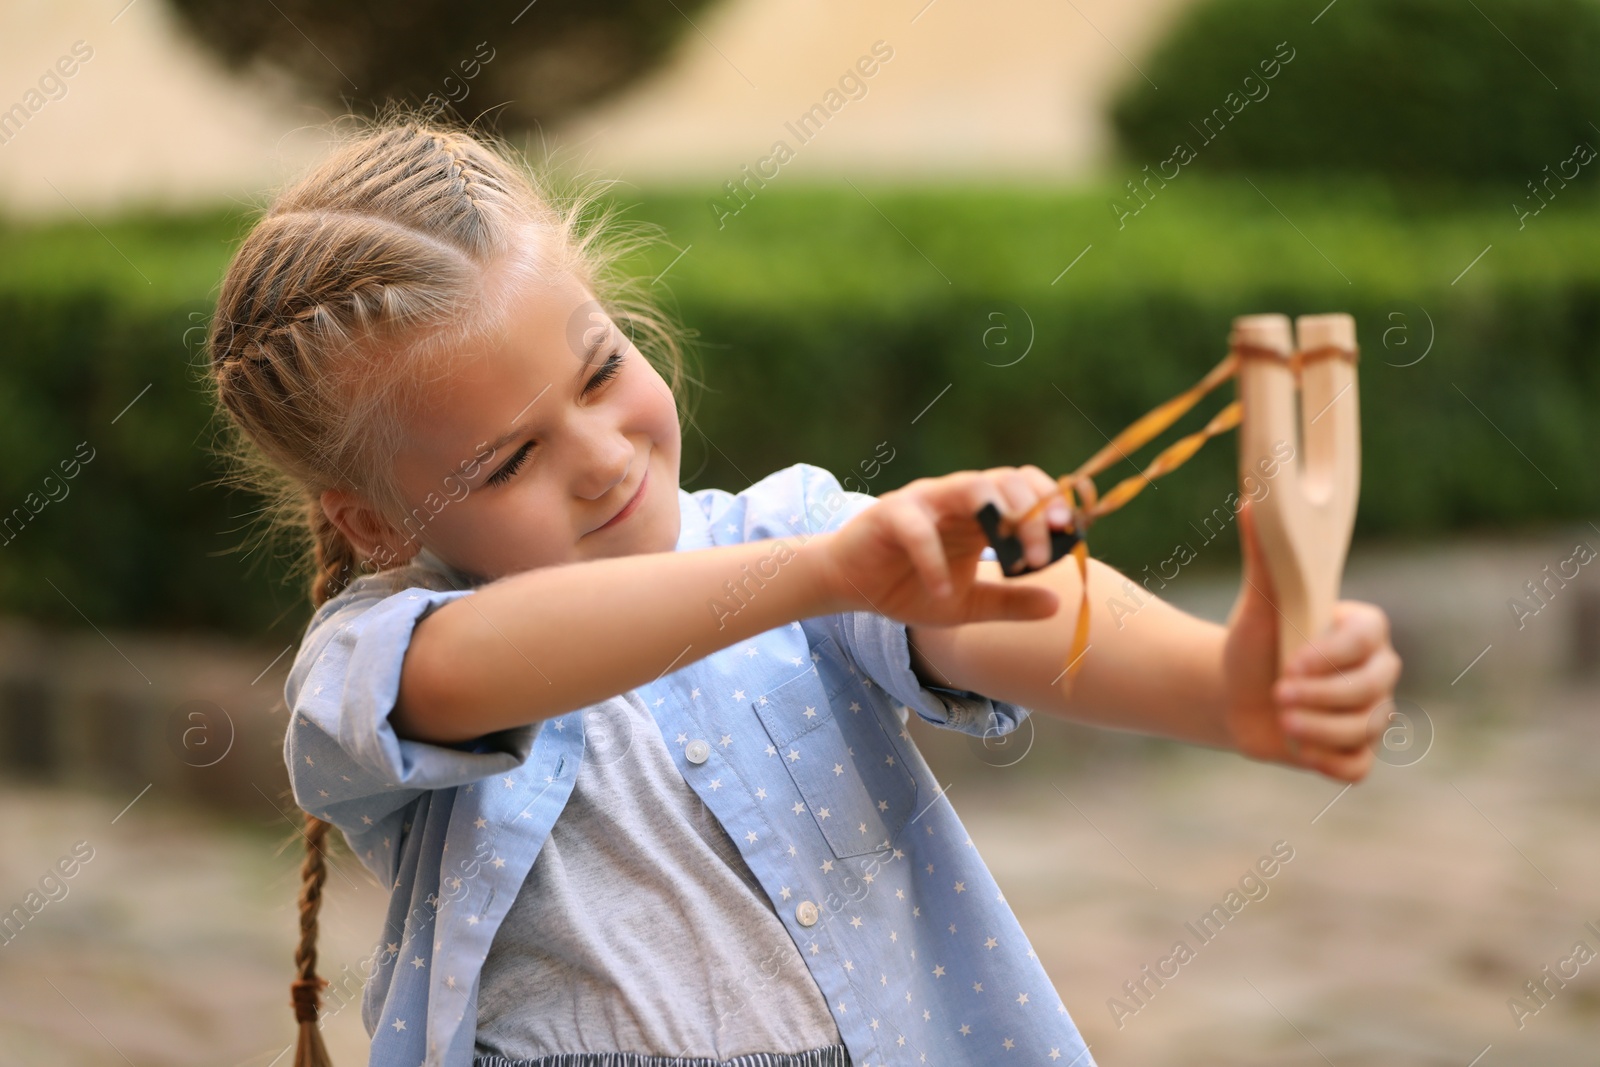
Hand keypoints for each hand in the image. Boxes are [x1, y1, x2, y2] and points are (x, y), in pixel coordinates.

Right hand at [820, 466, 1070, 627]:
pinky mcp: (889, 514)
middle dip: (1035, 514)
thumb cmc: (908, 587)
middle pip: (1007, 483)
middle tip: (1047, 554)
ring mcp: (924, 501)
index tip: (1074, 534)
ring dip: (1001, 519)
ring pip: (971, 487)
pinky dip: (934, 560)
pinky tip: (943, 591)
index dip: (1052, 504)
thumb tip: (1059, 603)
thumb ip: (1009, 601)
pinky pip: (918, 529)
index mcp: (980, 513)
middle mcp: (956, 498)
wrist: (850, 587)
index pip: (1025, 488)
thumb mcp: (966, 604)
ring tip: (1017, 561)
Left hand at [1222, 497, 1403, 781]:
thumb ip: (1264, 555)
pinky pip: (1358, 767)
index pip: (1368, 642)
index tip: (1290, 661)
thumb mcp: (1257, 601)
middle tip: (1278, 695)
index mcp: (1364, 629)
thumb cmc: (1251, 642)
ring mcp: (1372, 714)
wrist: (1234, 694)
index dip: (1331, 657)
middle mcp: (1378, 671)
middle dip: (1323, 698)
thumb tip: (1256, 499)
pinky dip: (1328, 762)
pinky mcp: (1356, 751)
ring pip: (1364, 729)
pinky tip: (1301, 749)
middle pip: (1372, 691)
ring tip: (1281, 718)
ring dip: (1317, 729)